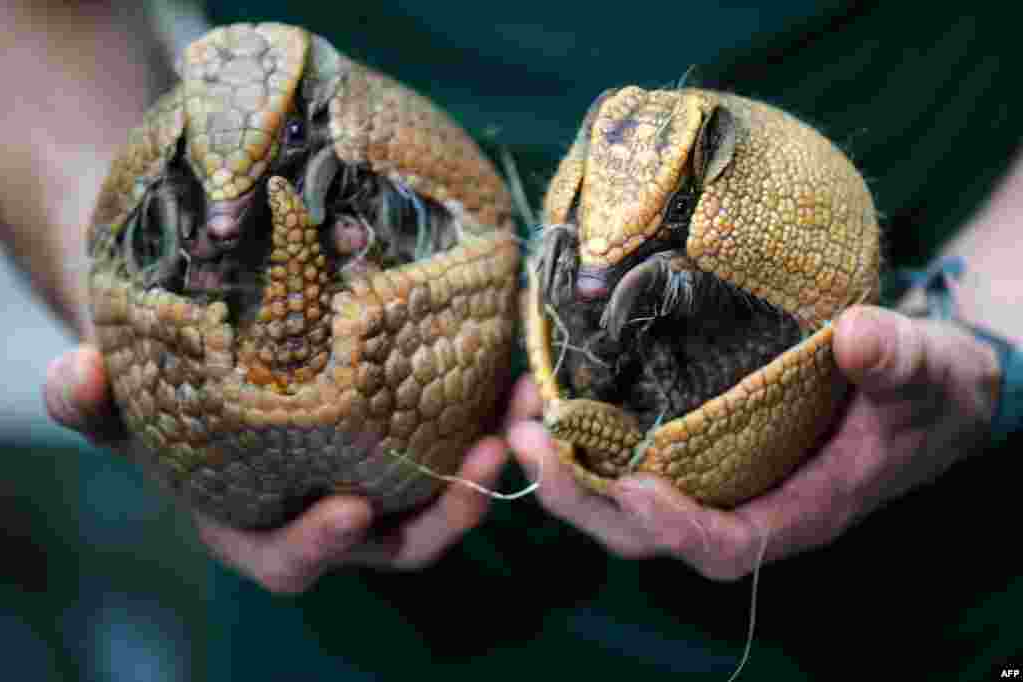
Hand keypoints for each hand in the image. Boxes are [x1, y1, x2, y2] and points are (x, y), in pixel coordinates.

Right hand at [44, 345, 514, 592]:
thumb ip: (93, 402)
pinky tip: (513, 366)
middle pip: (399, 542)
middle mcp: (330, 513)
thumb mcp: (120, 399)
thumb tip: (74, 372)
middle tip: (486, 462)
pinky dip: (490, 414)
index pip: (292, 560)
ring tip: (522, 408)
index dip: (320, 546)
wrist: (217, 351)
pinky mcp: (411, 437)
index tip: (351, 510)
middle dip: (445, 513)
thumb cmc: (166, 390)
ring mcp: (379, 478)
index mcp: (260, 525)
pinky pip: (459, 441)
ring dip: (491, 462)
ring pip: (445, 493)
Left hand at [507, 304, 1000, 579]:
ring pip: (619, 498)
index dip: (674, 528)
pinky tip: (545, 386)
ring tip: (517, 408)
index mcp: (796, 511)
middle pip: (644, 532)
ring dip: (563, 463)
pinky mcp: (691, 446)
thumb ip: (902, 360)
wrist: (919, 389)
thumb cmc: (927, 393)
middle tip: (529, 438)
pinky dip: (581, 432)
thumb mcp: (930, 371)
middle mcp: (740, 505)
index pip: (724, 547)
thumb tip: (859, 337)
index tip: (631, 486)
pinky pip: (624, 456)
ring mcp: (710, 479)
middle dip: (580, 496)